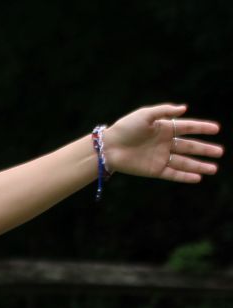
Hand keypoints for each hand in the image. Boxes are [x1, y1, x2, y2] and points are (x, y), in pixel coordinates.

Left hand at [101, 105, 220, 182]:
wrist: (108, 148)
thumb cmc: (124, 128)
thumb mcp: (145, 115)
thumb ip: (164, 111)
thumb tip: (184, 108)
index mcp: (164, 128)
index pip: (188, 127)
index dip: (202, 128)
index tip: (216, 129)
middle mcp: (165, 143)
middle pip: (190, 147)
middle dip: (205, 150)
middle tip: (220, 152)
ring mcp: (160, 157)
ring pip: (184, 162)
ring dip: (199, 166)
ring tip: (214, 168)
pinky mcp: (154, 170)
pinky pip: (173, 173)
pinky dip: (184, 176)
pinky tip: (197, 178)